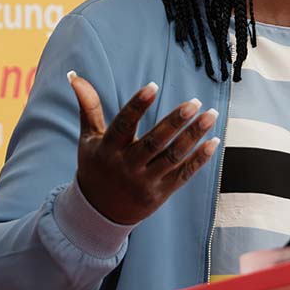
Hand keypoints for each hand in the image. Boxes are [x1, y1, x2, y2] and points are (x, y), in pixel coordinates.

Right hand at [67, 71, 219, 225]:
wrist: (99, 213)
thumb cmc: (96, 166)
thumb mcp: (88, 139)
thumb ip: (88, 107)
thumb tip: (75, 76)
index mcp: (107, 150)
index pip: (123, 125)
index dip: (137, 105)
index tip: (153, 86)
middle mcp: (126, 167)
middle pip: (153, 142)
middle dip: (175, 122)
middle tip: (194, 102)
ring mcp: (145, 182)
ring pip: (173, 157)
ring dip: (194, 136)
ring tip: (210, 114)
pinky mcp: (160, 193)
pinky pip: (183, 175)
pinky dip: (199, 159)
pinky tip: (213, 141)